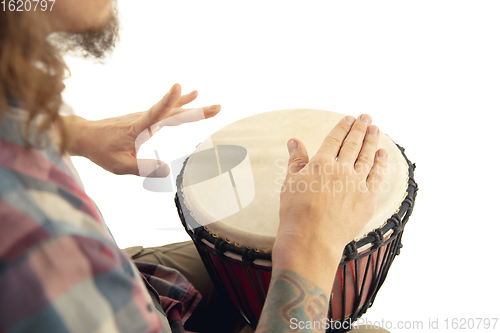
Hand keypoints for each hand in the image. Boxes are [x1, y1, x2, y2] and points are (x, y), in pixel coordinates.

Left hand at [64, 84, 219, 176]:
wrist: (85, 136)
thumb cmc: (101, 150)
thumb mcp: (120, 165)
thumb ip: (143, 168)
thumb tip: (168, 171)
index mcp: (138, 127)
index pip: (156, 112)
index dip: (169, 101)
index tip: (180, 88)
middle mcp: (143, 118)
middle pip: (173, 112)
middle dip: (196, 110)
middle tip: (217, 108)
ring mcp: (145, 117)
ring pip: (171, 110)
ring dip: (190, 106)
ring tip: (207, 100)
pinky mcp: (144, 119)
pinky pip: (166, 111)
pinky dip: (179, 105)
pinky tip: (187, 100)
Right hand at [256, 114, 387, 332]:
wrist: (311, 239)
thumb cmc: (295, 213)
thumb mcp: (290, 182)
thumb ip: (296, 160)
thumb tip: (294, 141)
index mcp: (320, 163)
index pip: (334, 139)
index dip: (342, 127)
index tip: (349, 119)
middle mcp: (340, 169)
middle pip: (353, 144)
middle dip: (361, 128)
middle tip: (367, 117)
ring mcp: (356, 183)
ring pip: (367, 156)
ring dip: (372, 140)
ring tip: (376, 129)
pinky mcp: (367, 198)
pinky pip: (377, 176)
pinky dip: (381, 163)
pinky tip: (383, 154)